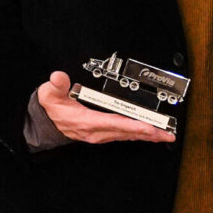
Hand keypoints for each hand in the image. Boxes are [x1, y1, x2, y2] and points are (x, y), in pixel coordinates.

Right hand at [37, 71, 175, 143]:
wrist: (46, 123)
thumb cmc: (52, 108)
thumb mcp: (49, 94)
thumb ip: (56, 85)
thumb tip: (59, 76)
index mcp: (85, 121)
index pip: (114, 123)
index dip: (133, 125)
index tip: (149, 127)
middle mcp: (95, 132)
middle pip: (126, 133)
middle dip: (148, 134)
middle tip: (166, 133)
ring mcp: (99, 135)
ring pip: (126, 136)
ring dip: (145, 136)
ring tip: (162, 135)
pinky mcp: (101, 135)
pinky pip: (122, 136)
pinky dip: (136, 135)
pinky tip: (145, 134)